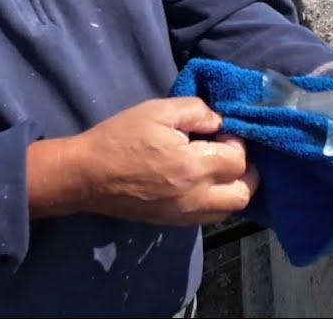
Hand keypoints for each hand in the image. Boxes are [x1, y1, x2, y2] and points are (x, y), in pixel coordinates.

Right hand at [58, 97, 260, 225]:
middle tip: (228, 153)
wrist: (86, 175)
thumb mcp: (158, 110)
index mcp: (193, 166)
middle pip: (244, 194)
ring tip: (216, 169)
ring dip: (232, 189)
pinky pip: (209, 218)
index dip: (236, 143)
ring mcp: (184, 214)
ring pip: (229, 210)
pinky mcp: (173, 222)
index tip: (219, 133)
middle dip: (245, 172)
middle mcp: (195, 197)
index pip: (239, 161)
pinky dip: (215, 201)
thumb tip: (219, 122)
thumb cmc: (120, 137)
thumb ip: (196, 111)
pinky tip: (201, 183)